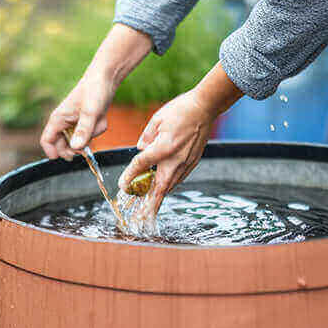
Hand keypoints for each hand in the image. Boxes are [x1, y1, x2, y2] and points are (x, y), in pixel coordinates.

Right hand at [39, 71, 115, 160]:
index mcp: (58, 119)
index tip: (68, 157)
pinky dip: (98, 130)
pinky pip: (90, 135)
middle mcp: (64, 123)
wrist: (106, 77)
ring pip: (80, 141)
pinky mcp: (85, 123)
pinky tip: (102, 119)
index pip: (46, 141)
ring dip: (91, 136)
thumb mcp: (90, 112)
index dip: (53, 152)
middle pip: (62, 146)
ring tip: (98, 122)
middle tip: (86, 147)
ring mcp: (74, 123)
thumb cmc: (94, 90)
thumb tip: (75, 148)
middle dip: (76, 148)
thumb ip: (83, 130)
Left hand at [118, 62, 242, 211]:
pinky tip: (162, 187)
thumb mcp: (156, 120)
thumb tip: (141, 151)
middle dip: (149, 206)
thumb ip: (146, 138)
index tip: (122, 186)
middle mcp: (175, 160)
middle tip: (141, 219)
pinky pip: (178, 179)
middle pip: (160, 188)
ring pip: (170, 186)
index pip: (141, 165)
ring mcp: (186, 163)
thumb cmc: (180, 110)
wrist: (205, 108)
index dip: (130, 177)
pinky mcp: (193, 162)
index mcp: (163, 148)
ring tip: (148, 207)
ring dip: (158, 197)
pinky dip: (168, 185)